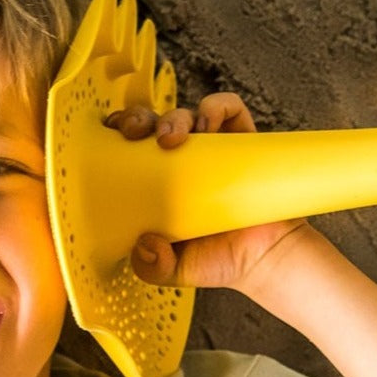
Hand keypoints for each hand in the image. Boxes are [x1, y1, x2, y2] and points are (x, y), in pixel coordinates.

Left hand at [104, 93, 304, 290]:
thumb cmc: (218, 261)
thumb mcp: (172, 270)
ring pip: (186, 114)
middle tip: (136, 134)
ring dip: (174, 117)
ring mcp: (213, 149)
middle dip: (138, 118)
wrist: (265, 261)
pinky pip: (230, 109)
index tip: (111, 138)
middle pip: (152, 122)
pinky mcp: (244, 141)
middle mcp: (182, 161)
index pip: (128, 146)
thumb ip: (152, 266)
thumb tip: (146, 244)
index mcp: (157, 182)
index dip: (116, 133)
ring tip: (173, 138)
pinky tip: (209, 125)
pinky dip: (217, 106)